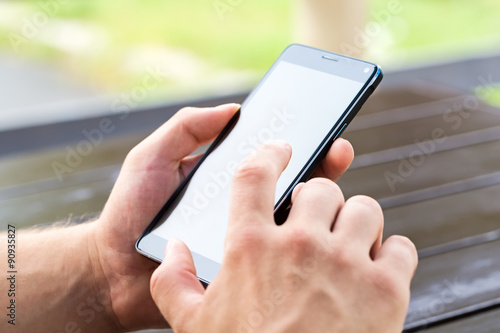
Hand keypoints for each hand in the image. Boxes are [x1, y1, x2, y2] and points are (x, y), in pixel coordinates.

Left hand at [87, 104, 353, 330]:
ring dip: (318, 201)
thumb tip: (233, 109)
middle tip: (338, 149)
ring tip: (332, 179)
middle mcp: (241, 210)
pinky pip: (274, 257)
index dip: (295, 142)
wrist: (113, 270)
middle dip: (320, 166)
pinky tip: (313, 226)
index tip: (320, 127)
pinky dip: (298, 242)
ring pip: (291, 221)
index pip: (268, 160)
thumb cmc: (130, 212)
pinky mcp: (242, 272)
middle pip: (290, 187)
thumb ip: (184, 128)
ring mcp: (244, 240)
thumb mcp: (151, 159)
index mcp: (226, 183)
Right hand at [150, 141, 417, 332]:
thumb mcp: (193, 326)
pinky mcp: (385, 289)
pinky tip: (378, 270)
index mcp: (250, 248)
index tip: (281, 149)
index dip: (269, 153)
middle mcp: (298, 245)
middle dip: (320, 200)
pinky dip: (392, 254)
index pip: (255, 175)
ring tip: (349, 244)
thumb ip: (172, 282)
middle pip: (320, 188)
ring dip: (358, 222)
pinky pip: (401, 246)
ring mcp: (345, 264)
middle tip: (317, 221)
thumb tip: (173, 250)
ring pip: (364, 208)